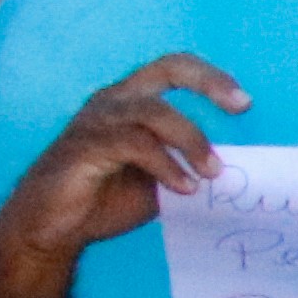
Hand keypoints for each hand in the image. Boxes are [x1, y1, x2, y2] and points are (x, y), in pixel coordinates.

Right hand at [0, 53, 245, 289]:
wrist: (53, 229)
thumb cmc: (105, 200)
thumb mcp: (162, 181)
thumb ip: (191, 167)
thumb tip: (240, 170)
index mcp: (133, 102)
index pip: (174, 69)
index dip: (211, 77)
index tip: (245, 102)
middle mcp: (114, 101)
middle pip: (167, 69)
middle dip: (209, 82)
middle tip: (241, 106)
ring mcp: (97, 121)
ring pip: (154, 111)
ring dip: (191, 140)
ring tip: (213, 173)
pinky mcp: (85, 147)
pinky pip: (134, 144)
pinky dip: (166, 165)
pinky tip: (184, 188)